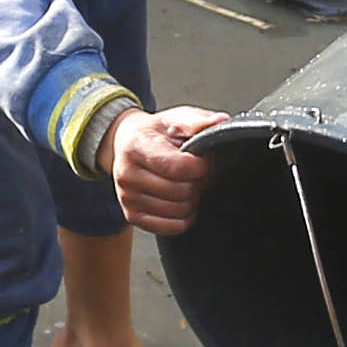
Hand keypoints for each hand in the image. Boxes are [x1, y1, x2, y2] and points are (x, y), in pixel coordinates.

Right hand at [105, 104, 221, 234]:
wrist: (126, 143)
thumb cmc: (155, 133)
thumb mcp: (175, 119)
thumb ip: (197, 121)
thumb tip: (220, 121)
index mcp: (137, 147)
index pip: (180, 167)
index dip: (201, 166)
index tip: (203, 159)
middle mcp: (128, 174)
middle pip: (181, 191)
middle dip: (197, 182)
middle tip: (195, 172)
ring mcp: (128, 197)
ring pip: (178, 211)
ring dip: (191, 200)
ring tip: (186, 183)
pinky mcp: (132, 215)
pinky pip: (170, 228)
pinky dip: (183, 218)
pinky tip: (181, 201)